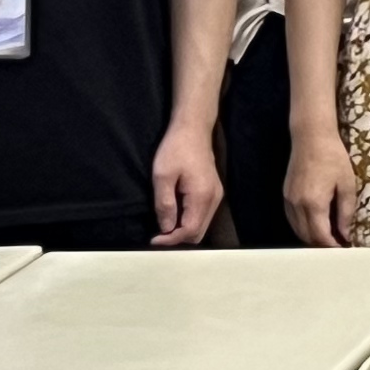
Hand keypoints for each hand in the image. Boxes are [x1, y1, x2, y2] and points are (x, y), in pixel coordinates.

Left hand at [150, 118, 222, 247]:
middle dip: (178, 239)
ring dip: (183, 231)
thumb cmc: (175, 149)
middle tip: (158, 235)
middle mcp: (214, 199)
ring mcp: (217, 196)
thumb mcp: (162, 176)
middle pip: (199, 233)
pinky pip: (203, 216)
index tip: (152, 239)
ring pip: (202, 226)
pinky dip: (189, 222)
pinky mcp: (214, 192)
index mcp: (202, 196)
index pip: (189, 230)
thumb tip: (165, 228)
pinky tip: (175, 215)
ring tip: (164, 226)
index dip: (171, 240)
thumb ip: (165, 204)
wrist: (193, 130)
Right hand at [284, 130, 358, 248]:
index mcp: (313, 203)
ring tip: (330, 238)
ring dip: (312, 237)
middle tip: (339, 246)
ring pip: (297, 229)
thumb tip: (345, 234)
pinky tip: (316, 226)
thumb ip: (345, 212)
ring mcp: (288, 200)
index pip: (320, 235)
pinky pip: (292, 220)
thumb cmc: (333, 158)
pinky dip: (303, 227)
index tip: (344, 249)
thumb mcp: (347, 184)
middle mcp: (297, 205)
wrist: (311, 138)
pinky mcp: (285, 195)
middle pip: (307, 236)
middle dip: (322, 245)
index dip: (332, 246)